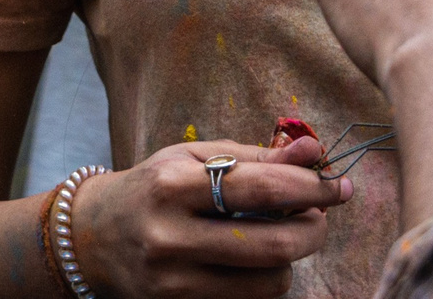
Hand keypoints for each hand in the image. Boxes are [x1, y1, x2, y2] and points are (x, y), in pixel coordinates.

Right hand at [69, 136, 346, 298]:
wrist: (92, 238)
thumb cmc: (153, 187)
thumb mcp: (193, 156)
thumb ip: (256, 155)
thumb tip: (315, 150)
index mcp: (174, 185)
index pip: (264, 188)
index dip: (312, 188)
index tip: (339, 185)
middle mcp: (170, 237)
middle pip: (273, 244)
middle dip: (313, 229)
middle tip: (318, 215)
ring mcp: (173, 282)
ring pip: (268, 281)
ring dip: (289, 258)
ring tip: (280, 235)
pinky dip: (264, 280)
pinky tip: (253, 259)